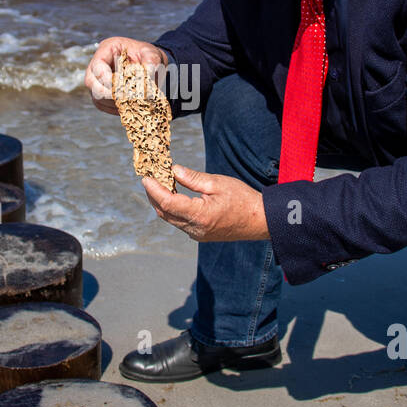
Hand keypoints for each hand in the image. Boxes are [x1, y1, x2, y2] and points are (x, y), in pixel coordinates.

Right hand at [84, 36, 168, 114]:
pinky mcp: (101, 94)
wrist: (149, 65)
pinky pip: (103, 105)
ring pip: (96, 96)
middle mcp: (98, 65)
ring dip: (113, 102)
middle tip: (126, 99)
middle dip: (107, 93)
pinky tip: (129, 106)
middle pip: (91, 82)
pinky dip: (115, 108)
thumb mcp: (152, 53)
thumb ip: (151, 61)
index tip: (121, 89)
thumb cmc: (147, 56)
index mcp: (107, 49)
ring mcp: (97, 80)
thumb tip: (149, 74)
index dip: (106, 78)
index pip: (98, 65)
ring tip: (132, 103)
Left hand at [142, 165, 270, 241]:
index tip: (146, 177)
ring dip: (162, 203)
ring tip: (159, 184)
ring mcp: (197, 234)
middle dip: (153, 195)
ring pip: (170, 219)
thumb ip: (193, 178)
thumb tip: (173, 171)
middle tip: (149, 178)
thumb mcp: (218, 183)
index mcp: (200, 215)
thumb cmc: (243, 199)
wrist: (260, 220)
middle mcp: (195, 229)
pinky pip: (180, 222)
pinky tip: (173, 195)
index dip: (154, 190)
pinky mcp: (200, 235)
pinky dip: (172, 209)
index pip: (167, 203)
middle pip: (165, 213)